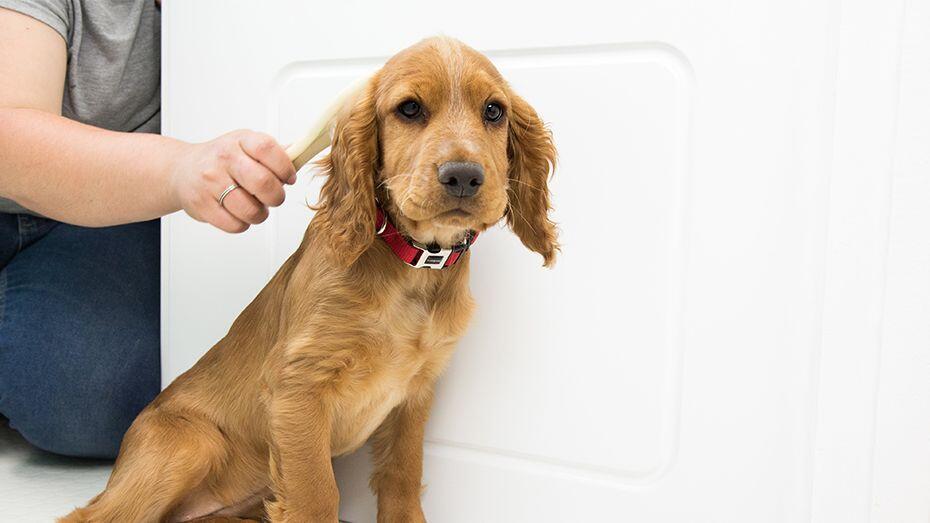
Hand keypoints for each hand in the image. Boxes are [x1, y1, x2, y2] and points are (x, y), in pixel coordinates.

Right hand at [170, 130, 295, 232]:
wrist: (182, 170)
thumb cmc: (221, 159)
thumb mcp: (246, 145)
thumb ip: (275, 152)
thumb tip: (303, 154)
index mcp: (240, 140)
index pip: (268, 149)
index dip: (285, 168)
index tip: (289, 178)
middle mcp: (224, 158)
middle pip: (263, 183)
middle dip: (276, 197)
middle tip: (274, 198)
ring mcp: (211, 182)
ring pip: (251, 210)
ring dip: (260, 214)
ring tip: (255, 207)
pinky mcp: (202, 205)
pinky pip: (235, 225)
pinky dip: (243, 224)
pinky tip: (238, 213)